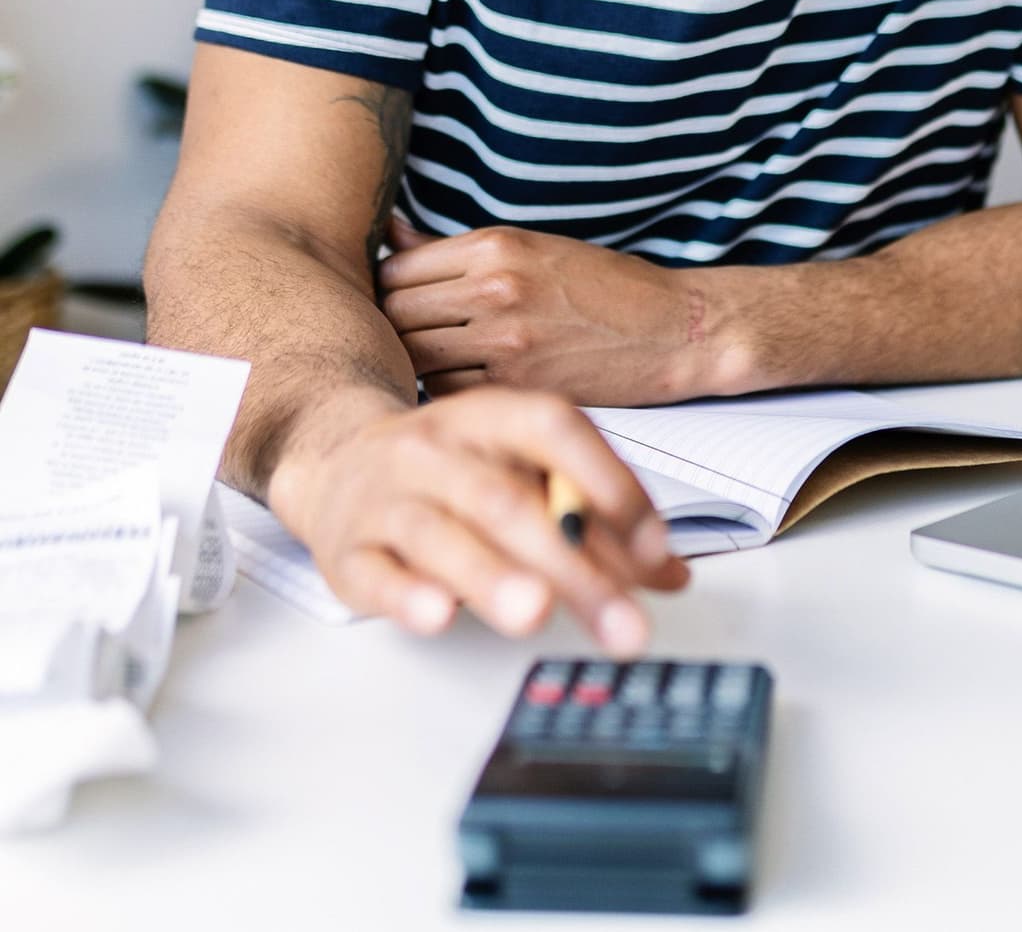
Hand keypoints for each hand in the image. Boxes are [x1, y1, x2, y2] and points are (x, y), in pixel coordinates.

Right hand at [268, 384, 689, 647]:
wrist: (339, 460)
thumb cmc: (452, 470)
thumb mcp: (523, 471)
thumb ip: (597, 518)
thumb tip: (669, 572)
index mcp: (493, 417)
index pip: (555, 432)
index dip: (609, 484)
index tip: (653, 548)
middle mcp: (438, 449)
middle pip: (509, 501)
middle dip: (571, 564)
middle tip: (620, 619)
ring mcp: (388, 498)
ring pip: (442, 534)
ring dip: (492, 576)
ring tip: (536, 612)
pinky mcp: (347, 551)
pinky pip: (377, 573)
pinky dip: (408, 595)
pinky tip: (439, 614)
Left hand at [378, 219, 721, 403]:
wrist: (674, 329)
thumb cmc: (607, 287)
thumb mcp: (533, 247)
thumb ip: (457, 249)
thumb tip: (390, 232)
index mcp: (497, 246)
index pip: (397, 267)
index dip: (390, 287)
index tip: (403, 301)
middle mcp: (495, 288)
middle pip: (395, 312)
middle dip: (396, 326)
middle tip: (415, 336)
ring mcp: (504, 340)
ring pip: (414, 355)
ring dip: (417, 361)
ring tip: (437, 360)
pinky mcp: (517, 385)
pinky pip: (446, 390)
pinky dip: (448, 388)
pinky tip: (469, 381)